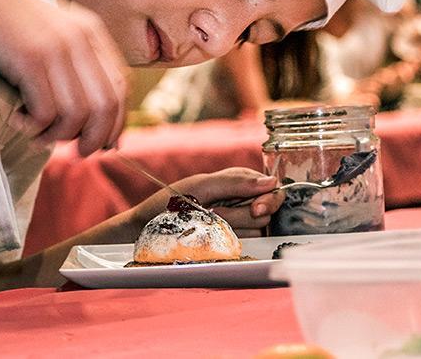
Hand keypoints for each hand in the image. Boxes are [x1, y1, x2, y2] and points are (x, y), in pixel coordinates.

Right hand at [0, 0, 128, 156]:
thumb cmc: (0, 14)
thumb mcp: (48, 29)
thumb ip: (71, 62)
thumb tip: (91, 115)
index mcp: (90, 30)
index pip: (122, 85)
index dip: (117, 120)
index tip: (103, 142)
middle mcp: (80, 37)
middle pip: (106, 104)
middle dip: (94, 137)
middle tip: (76, 152)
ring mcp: (56, 46)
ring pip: (78, 113)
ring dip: (59, 135)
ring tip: (38, 135)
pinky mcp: (28, 57)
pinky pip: (46, 110)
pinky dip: (34, 126)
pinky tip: (18, 119)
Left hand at [131, 168, 281, 237]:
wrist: (148, 226)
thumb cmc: (171, 200)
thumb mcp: (203, 185)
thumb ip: (237, 182)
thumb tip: (272, 181)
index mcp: (238, 180)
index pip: (272, 189)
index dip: (269, 200)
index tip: (255, 209)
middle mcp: (242, 200)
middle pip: (266, 211)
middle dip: (241, 214)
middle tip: (216, 213)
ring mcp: (237, 221)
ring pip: (257, 228)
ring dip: (231, 225)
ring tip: (207, 220)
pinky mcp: (231, 239)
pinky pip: (246, 242)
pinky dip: (230, 238)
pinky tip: (212, 233)